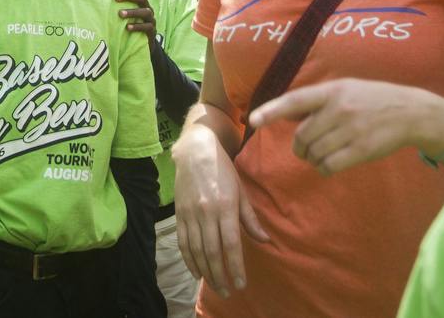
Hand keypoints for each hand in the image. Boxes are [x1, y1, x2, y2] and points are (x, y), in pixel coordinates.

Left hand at [114, 0, 155, 37]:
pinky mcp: (152, 30)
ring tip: (120, 14)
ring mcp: (151, 19)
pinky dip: (137, 26)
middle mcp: (148, 7)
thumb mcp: (128, 7)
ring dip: (132, 12)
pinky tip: (127, 27)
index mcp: (141, 1)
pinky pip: (147, 27)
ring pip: (145, 12)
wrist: (144, 40)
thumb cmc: (133, 20)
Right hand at [173, 125, 267, 298]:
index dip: (235, 267)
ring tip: (215, 286)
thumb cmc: (223, 170)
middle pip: (212, 252)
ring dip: (205, 272)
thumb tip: (264, 241)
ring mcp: (190, 214)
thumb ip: (250, 218)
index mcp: (225, 207)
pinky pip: (183, 242)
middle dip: (220, 275)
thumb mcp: (241, 191)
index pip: (231, 244)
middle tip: (228, 292)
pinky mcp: (179, 213)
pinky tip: (196, 271)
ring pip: (196, 250)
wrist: (195, 150)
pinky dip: (188, 259)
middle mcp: (206, 212)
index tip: (241, 284)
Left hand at [249, 79, 443, 175]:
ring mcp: (351, 130)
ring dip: (312, 159)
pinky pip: (330, 165)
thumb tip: (288, 116)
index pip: (295, 100)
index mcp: (332, 91)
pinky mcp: (362, 150)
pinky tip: (330, 164)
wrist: (411, 112)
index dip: (272, 110)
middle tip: (305, 149)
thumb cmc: (373, 99)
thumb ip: (317, 100)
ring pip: (314, 152)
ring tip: (320, 155)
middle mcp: (339, 109)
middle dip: (299, 147)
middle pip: (302, 136)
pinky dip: (324, 168)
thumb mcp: (345, 88)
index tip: (253, 119)